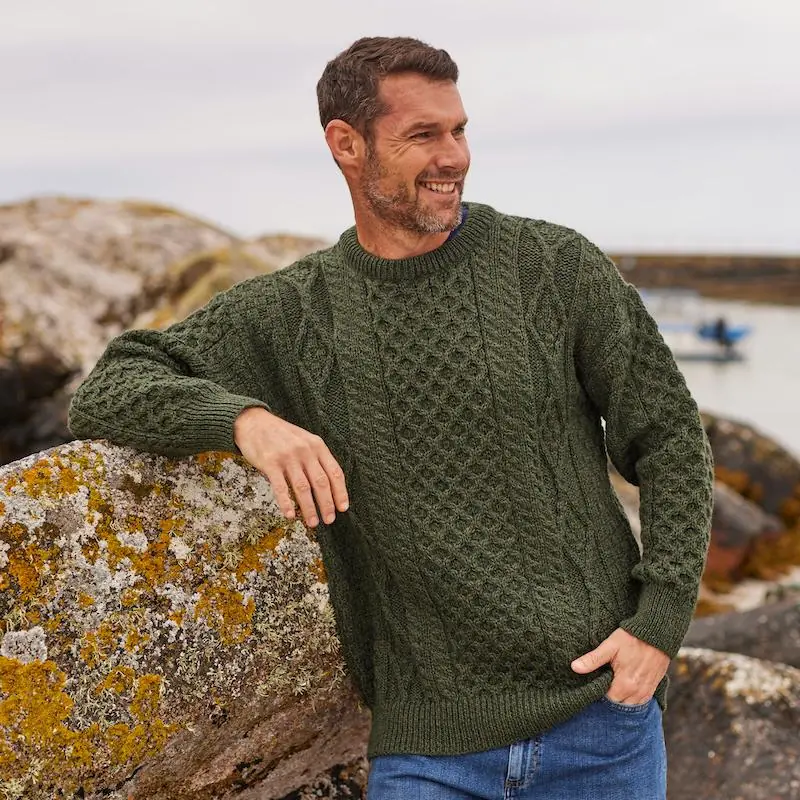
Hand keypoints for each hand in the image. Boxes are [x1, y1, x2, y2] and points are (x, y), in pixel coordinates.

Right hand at [234, 407, 348, 527]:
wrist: (254, 422)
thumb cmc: (282, 435)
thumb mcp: (305, 440)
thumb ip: (316, 458)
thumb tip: (329, 486)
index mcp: (317, 445)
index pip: (334, 472)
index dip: (340, 492)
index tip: (343, 508)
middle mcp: (305, 450)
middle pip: (321, 482)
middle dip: (327, 504)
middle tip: (329, 520)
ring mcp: (287, 457)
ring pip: (303, 487)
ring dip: (309, 508)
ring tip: (313, 522)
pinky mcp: (270, 463)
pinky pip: (280, 487)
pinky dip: (286, 503)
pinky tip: (290, 515)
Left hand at [570, 628, 669, 704]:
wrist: (657, 633)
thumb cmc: (631, 638)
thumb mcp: (609, 646)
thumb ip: (592, 660)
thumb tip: (574, 667)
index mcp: (624, 684)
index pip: (607, 699)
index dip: (600, 689)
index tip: (598, 678)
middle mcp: (637, 692)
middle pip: (618, 703)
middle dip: (611, 694)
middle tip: (606, 678)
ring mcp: (647, 691)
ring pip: (630, 703)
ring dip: (622, 696)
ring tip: (616, 680)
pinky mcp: (654, 687)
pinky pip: (641, 700)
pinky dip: (633, 695)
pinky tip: (627, 683)